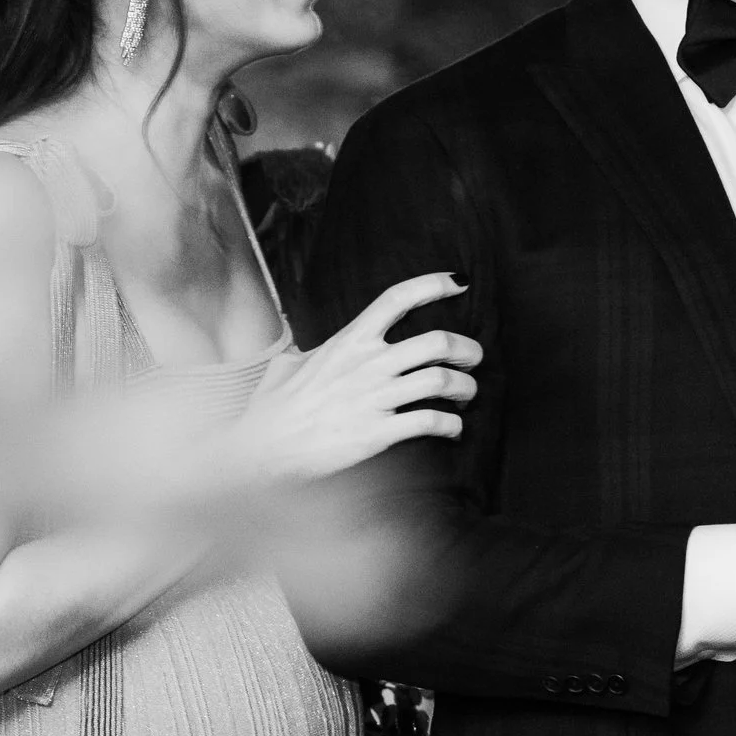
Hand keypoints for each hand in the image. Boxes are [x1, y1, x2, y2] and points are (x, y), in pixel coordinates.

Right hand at [237, 273, 479, 481]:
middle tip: (473, 358)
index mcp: (349, 340)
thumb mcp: (287, 368)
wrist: (263, 452)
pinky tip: (453, 430)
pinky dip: (452, 425)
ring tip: (467, 394)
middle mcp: (368, 364)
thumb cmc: (272, 410)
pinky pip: (431, 422)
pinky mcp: (379, 433)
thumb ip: (305, 355)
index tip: (459, 283)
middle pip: (437, 342)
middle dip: (466, 349)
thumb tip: (301, 356)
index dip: (434, 285)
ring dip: (466, 388)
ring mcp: (375, 398)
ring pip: (441, 381)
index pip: (397, 298)